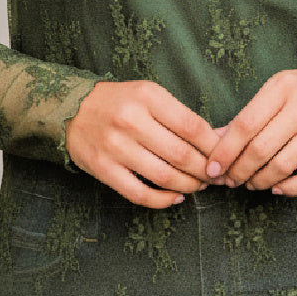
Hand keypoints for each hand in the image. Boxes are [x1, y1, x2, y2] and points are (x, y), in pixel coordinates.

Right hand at [66, 80, 218, 208]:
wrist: (72, 109)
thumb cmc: (120, 102)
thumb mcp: (149, 95)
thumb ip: (179, 116)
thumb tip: (216, 141)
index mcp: (148, 97)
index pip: (192, 126)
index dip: (214, 147)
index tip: (224, 157)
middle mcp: (131, 120)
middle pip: (181, 154)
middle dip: (205, 171)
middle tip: (216, 177)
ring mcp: (115, 147)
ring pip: (164, 176)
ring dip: (188, 186)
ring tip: (198, 186)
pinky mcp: (103, 169)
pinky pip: (140, 193)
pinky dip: (162, 200)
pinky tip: (175, 197)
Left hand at [204, 66, 296, 196]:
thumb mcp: (278, 89)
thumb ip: (249, 114)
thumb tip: (216, 139)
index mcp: (283, 86)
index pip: (245, 124)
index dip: (225, 151)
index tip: (213, 168)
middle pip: (261, 148)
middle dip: (239, 170)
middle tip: (230, 180)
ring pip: (283, 165)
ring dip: (260, 181)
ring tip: (251, 183)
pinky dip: (289, 188)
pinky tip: (277, 188)